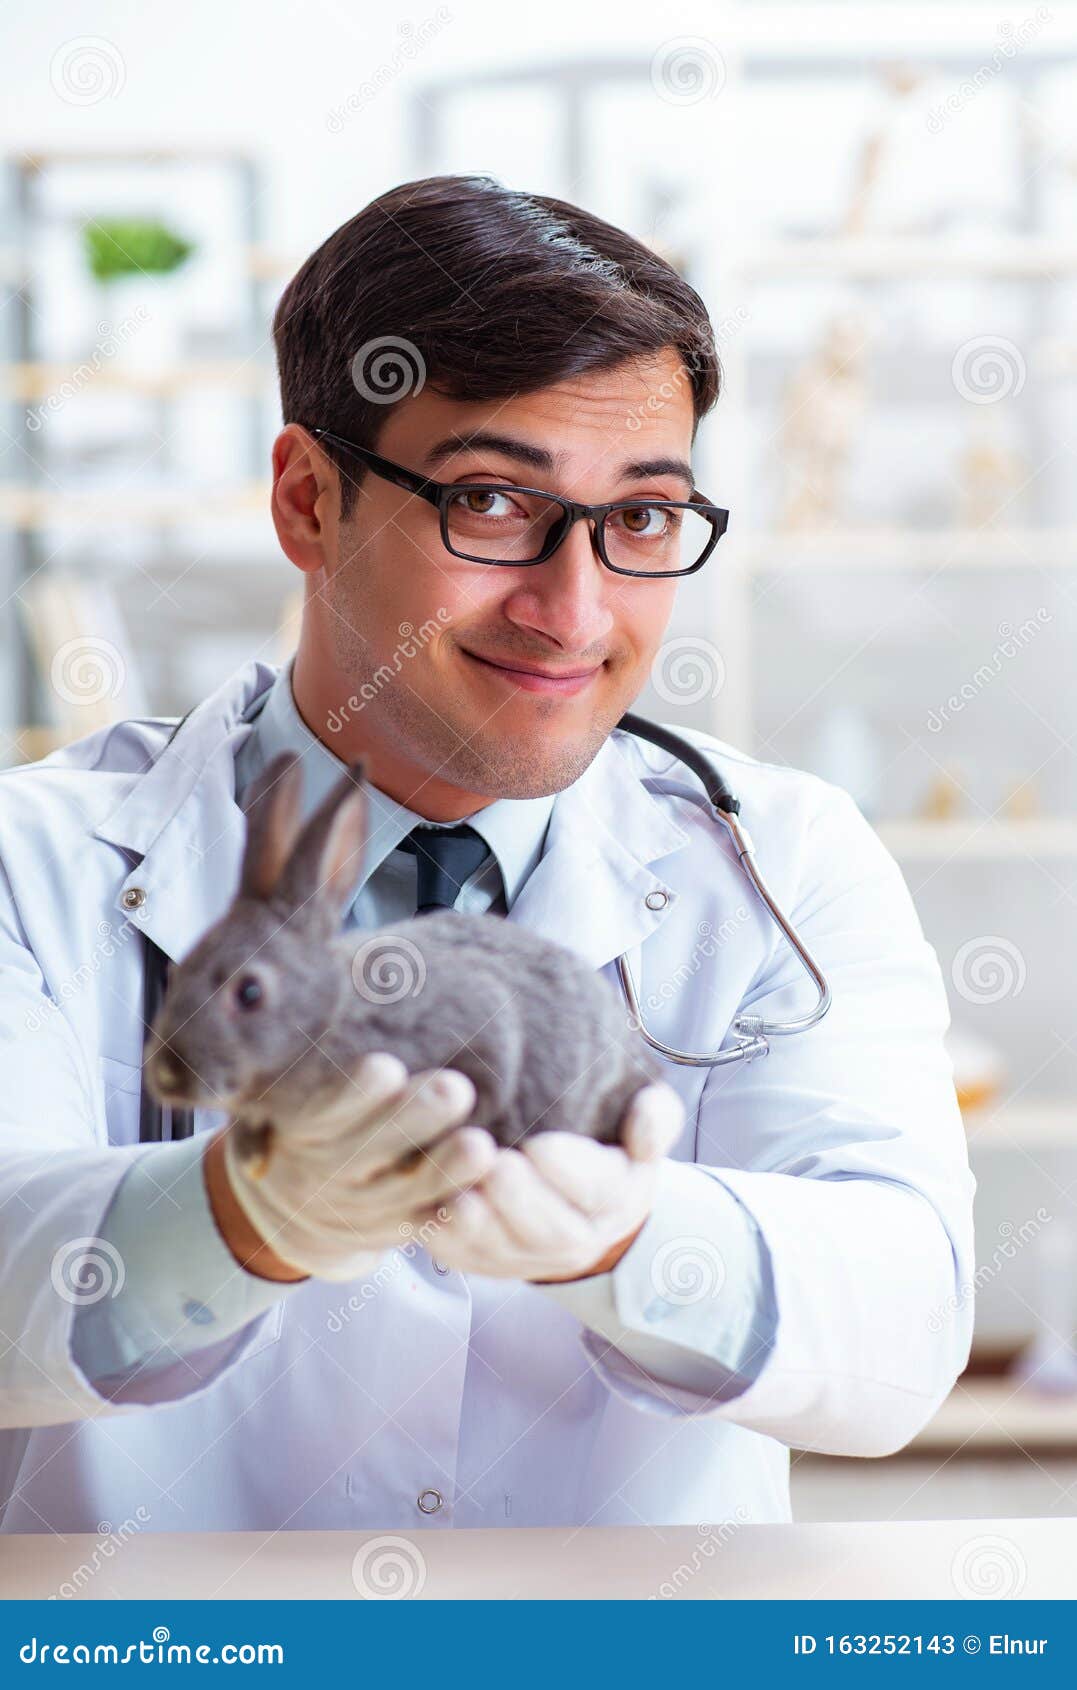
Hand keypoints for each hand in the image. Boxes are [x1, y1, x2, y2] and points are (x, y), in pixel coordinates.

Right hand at [218, 1053, 497, 1281]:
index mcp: (299, 1127)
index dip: (352, 1093)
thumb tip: (370, 978)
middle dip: (413, 1119)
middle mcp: (322, 1172)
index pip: (321, 1110)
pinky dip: (453, 1214)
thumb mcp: (302, 1087)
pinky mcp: (389, 1232)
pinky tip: (485, 1193)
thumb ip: (326, 1052)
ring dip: (444, 1171)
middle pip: (365, 1150)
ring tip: (482, 1146)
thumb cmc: (319, 1115)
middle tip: (456, 1089)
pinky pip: (422, 1228)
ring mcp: (357, 1209)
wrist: (298, 1199)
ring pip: (401, 1194)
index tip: (386, 1066)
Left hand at [421, 1082, 684, 1282]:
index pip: (599, 1191)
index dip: (569, 1171)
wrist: (577, 1198)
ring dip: (479, 1227)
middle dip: (521, 1201)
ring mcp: (528, 1257)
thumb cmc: (604, 1145)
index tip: (540, 1144)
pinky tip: (426, 1211)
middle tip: (494, 1165)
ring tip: (456, 1195)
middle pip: (552, 1231)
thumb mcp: (641, 1123)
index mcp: (616, 1198)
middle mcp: (576, 1238)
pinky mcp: (485, 1261)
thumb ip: (655, 1116)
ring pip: (504, 1252)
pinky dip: (444, 1239)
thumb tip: (646, 1133)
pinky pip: (465, 1258)